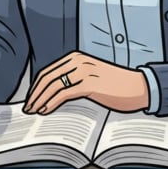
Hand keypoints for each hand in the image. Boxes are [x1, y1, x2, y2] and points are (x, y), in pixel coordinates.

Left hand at [23, 53, 149, 114]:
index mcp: (77, 58)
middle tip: (27, 107)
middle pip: (47, 78)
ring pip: (53, 86)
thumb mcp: (92, 76)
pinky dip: (51, 103)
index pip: (48, 71)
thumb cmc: (117, 85)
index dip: (36, 86)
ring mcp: (84, 71)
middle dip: (34, 94)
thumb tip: (54, 95)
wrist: (139, 87)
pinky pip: (64, 94)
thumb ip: (74, 80)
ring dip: (40, 100)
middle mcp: (79, 61)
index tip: (29, 99)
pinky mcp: (90, 84)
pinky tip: (46, 110)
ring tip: (34, 111)